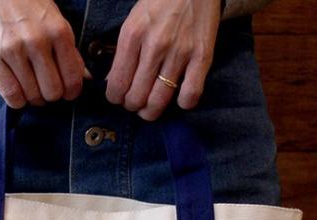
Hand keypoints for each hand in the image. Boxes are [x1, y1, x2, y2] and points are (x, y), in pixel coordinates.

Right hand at [0, 0, 89, 107]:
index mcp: (58, 31)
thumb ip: (70, 51)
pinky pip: (11, 96)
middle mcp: (36, 40)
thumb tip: (84, 79)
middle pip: (52, 92)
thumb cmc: (29, 8)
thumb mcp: (56, 22)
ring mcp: (11, 49)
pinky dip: (18, 100)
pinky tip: (19, 89)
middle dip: (51, 94)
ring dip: (34, 97)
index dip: (72, 92)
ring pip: (32, 96)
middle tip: (46, 86)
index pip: (72, 80)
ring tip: (32, 85)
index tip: (67, 91)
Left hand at [105, 0, 220, 120]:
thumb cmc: (160, 1)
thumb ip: (123, 52)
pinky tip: (178, 98)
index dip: (115, 98)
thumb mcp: (133, 20)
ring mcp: (180, 52)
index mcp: (133, 35)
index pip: (117, 84)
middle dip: (132, 106)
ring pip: (159, 101)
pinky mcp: (202, 56)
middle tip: (134, 102)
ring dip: (151, 111)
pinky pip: (191, 94)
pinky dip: (183, 103)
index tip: (118, 97)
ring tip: (149, 107)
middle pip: (136, 97)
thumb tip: (113, 83)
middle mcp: (156, 45)